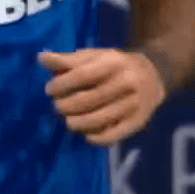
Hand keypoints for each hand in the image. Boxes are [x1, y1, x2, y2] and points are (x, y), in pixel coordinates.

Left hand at [39, 48, 165, 146]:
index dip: (62, 84)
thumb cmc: (115, 65)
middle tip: (58, 106)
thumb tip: (41, 58)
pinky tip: (85, 133)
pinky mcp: (137, 122)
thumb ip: (68, 59)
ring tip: (68, 119)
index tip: (50, 89)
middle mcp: (126, 82)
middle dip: (66, 105)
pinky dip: (94, 138)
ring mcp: (133, 104)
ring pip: (98, 119)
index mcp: (113, 62)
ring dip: (76, 122)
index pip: (82, 75)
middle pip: (88, 99)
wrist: (153, 75)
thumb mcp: (95, 56)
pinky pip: (112, 136)